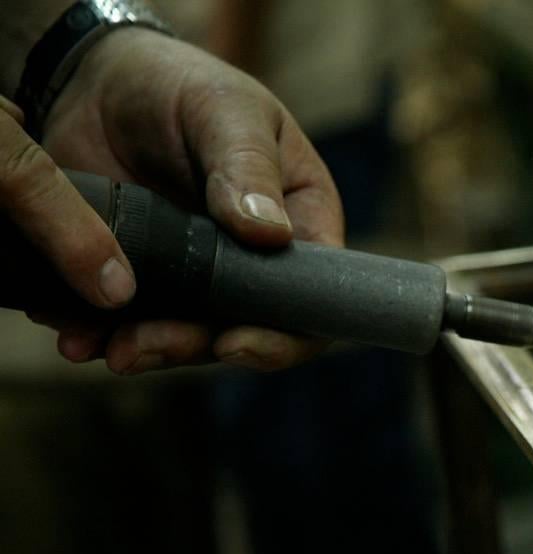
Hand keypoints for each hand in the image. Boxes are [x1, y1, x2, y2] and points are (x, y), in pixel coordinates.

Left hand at [28, 28, 342, 373]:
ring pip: (187, 337)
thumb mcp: (227, 113)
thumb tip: (271, 234)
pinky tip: (78, 334)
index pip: (311, 301)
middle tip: (143, 346)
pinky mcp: (146, 280)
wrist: (100, 82)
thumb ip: (248, 168)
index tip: (235, 340)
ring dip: (147, 349)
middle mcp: (256, 264)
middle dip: (195, 348)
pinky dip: (103, 334)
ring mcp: (199, 279)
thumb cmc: (186, 86)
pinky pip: (131, 321)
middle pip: (245, 332)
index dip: (282, 336)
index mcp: (301, 226)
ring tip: (105, 347)